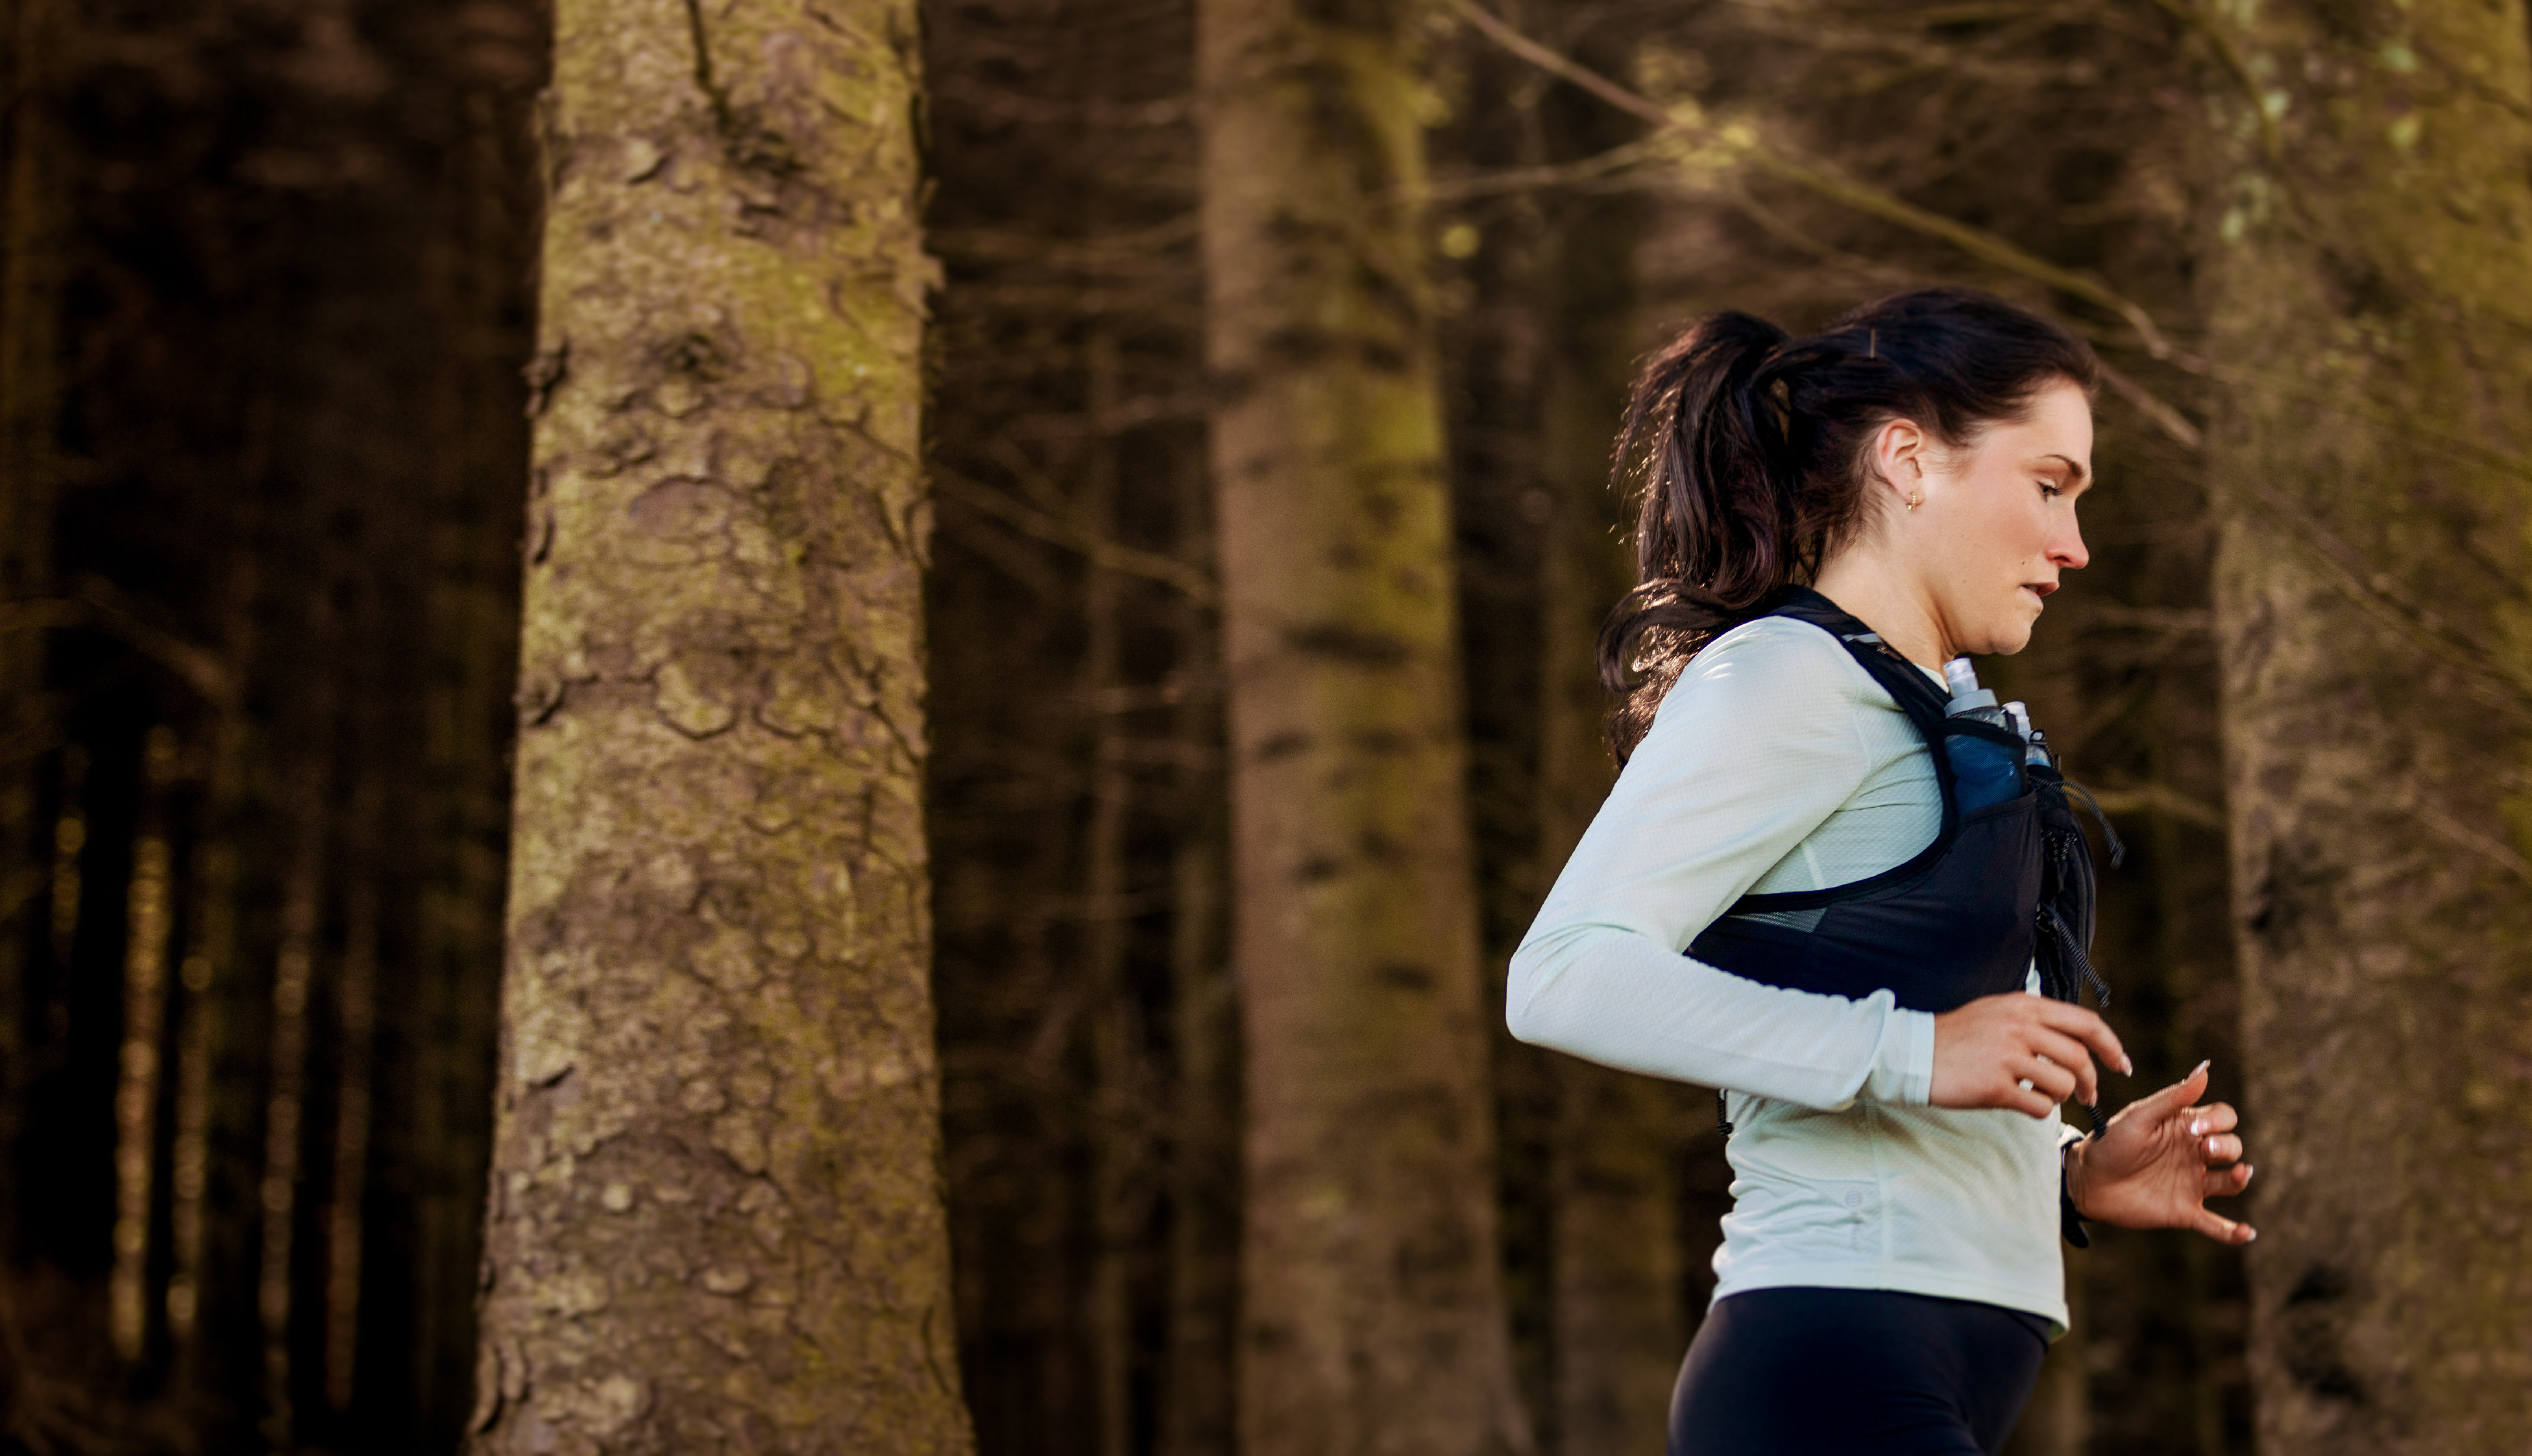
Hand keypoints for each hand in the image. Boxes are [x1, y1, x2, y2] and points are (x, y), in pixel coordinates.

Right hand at [1930, 992, 2128, 1118]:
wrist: (1912, 1053)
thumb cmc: (1956, 1037)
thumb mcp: (1997, 1012)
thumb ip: (2034, 1018)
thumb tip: (2075, 1037)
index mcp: (2024, 1006)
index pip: (2086, 1022)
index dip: (2112, 1046)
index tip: (2121, 1065)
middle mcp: (2020, 1027)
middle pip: (2080, 1058)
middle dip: (2091, 1081)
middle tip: (2088, 1096)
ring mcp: (2007, 1056)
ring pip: (2063, 1083)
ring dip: (2061, 1096)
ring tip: (2045, 1097)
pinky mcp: (1994, 1086)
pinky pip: (2039, 1106)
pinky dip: (2039, 1111)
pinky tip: (2024, 1105)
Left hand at [2064, 1060, 2254, 1244]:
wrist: (2086, 1181)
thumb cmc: (2110, 1143)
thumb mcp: (2139, 1117)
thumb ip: (2172, 1098)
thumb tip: (2204, 1069)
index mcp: (2185, 1127)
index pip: (2222, 1118)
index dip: (2218, 1121)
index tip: (2195, 1128)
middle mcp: (2195, 1154)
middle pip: (2232, 1147)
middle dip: (2227, 1146)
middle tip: (2206, 1148)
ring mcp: (2192, 1183)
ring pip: (2230, 1181)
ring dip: (2238, 1178)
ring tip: (2238, 1174)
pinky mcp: (2184, 1212)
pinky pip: (2216, 1224)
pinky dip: (2233, 1232)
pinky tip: (2247, 1233)